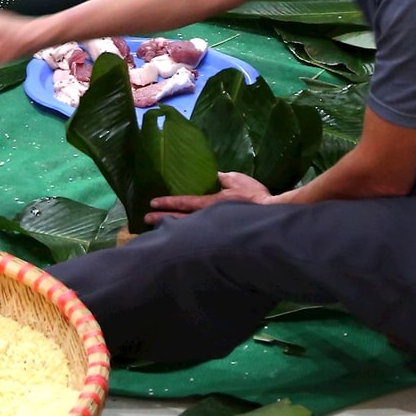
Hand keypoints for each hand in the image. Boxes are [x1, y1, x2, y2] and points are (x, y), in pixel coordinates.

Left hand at [146, 172, 271, 225]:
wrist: (270, 216)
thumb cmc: (255, 198)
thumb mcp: (239, 181)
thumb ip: (225, 178)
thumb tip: (216, 175)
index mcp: (211, 203)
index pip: (184, 202)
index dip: (167, 202)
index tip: (152, 203)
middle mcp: (208, 218)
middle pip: (180, 219)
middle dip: (162, 219)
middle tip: (146, 220)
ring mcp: (213, 230)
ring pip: (187, 230)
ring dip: (171, 229)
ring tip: (157, 230)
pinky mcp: (220, 237)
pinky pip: (199, 236)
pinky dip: (186, 236)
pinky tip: (179, 239)